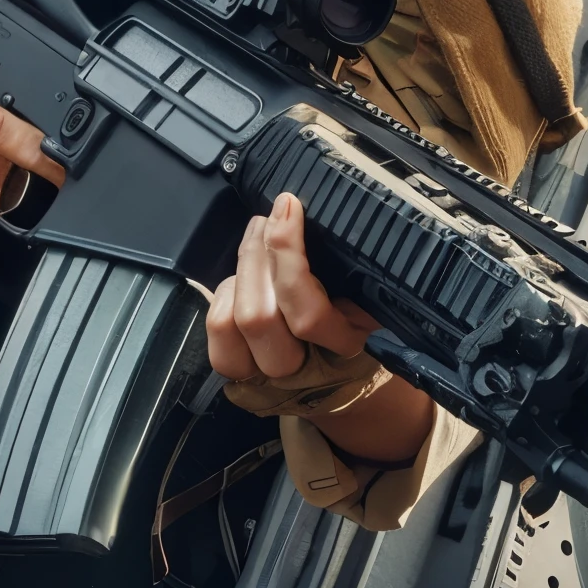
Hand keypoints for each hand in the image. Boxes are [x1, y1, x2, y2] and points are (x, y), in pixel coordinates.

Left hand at [207, 193, 434, 462]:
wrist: (344, 381)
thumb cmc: (359, 321)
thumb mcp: (371, 299)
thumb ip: (352, 270)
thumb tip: (313, 212)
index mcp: (343, 350)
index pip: (307, 314)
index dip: (287, 253)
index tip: (290, 205)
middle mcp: (300, 369)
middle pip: (257, 317)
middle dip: (258, 253)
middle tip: (272, 217)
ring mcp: (262, 371)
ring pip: (229, 324)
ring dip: (241, 268)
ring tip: (259, 233)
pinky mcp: (236, 365)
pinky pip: (217, 327)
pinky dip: (225, 291)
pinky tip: (245, 272)